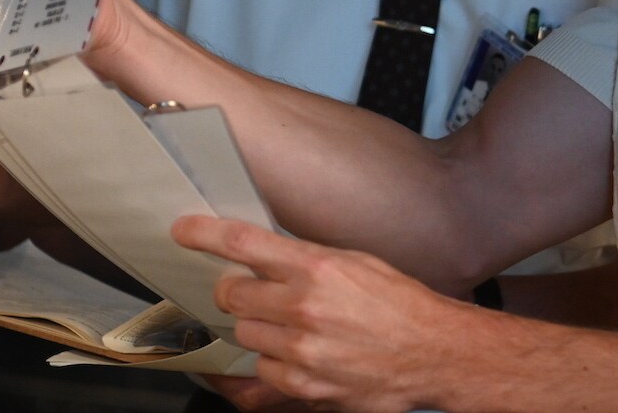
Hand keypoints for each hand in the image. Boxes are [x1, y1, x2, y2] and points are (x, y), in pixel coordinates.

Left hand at [175, 216, 472, 412]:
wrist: (434, 353)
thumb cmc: (401, 305)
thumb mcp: (356, 263)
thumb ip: (308, 260)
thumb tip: (265, 255)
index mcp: (318, 267)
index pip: (243, 243)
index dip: (204, 234)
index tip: (183, 231)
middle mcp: (304, 307)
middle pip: (232, 294)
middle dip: (237, 291)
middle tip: (254, 291)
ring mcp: (301, 350)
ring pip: (244, 333)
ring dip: (260, 328)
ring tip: (294, 327)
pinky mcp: (302, 386)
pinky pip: (262, 370)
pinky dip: (275, 361)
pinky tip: (302, 353)